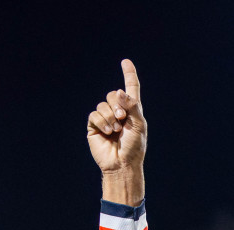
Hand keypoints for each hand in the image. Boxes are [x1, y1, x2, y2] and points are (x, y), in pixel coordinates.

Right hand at [87, 59, 146, 174]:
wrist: (122, 164)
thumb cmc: (134, 147)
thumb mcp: (139, 125)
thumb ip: (132, 106)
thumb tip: (119, 91)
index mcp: (132, 110)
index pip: (130, 88)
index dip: (128, 74)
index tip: (125, 62)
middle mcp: (118, 112)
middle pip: (113, 94)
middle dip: (117, 105)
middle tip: (122, 119)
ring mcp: (106, 118)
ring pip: (103, 104)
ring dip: (110, 116)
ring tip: (116, 130)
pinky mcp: (95, 126)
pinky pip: (94, 114)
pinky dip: (102, 121)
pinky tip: (107, 132)